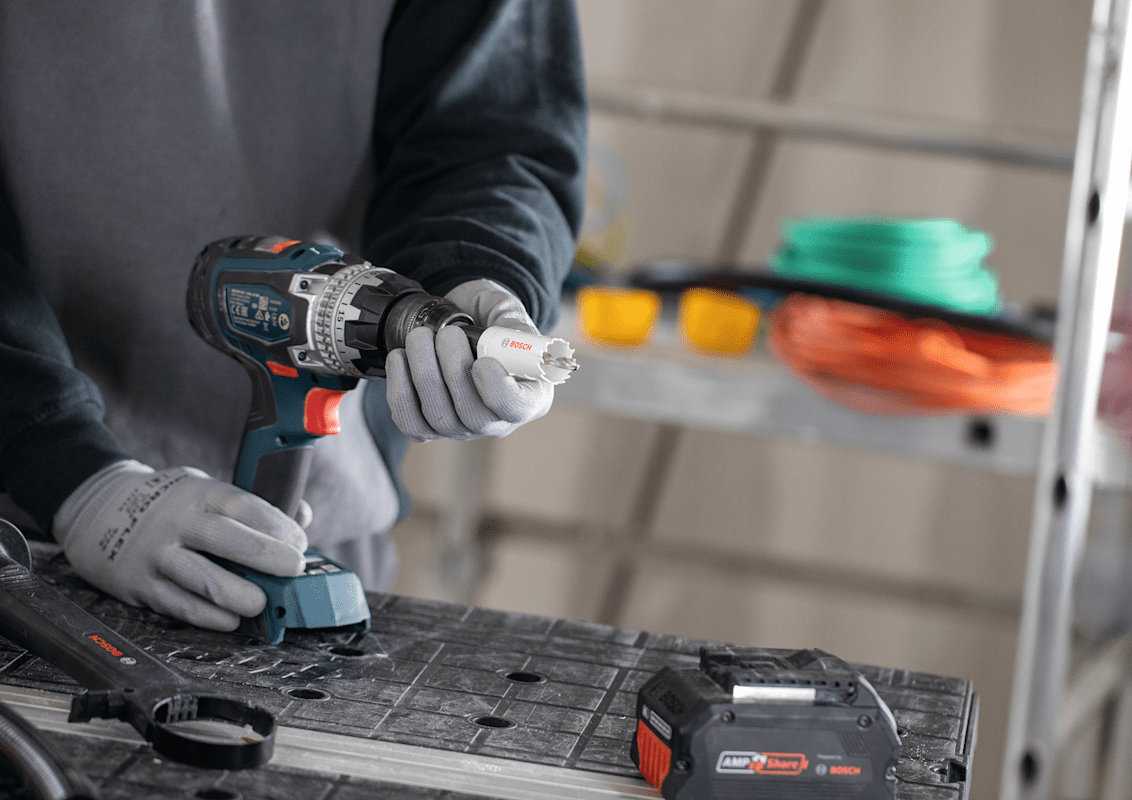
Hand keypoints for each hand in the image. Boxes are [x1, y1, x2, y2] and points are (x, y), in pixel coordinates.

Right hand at [54, 460, 307, 630]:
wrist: (98, 510)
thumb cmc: (169, 503)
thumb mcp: (205, 489)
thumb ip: (252, 504)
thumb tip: (302, 516)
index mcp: (200, 492)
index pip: (244, 506)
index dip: (277, 526)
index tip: (300, 543)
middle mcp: (177, 521)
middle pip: (226, 539)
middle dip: (266, 557)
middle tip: (294, 571)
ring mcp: (157, 554)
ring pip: (201, 579)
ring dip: (238, 595)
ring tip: (262, 604)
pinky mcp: (140, 585)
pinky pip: (179, 605)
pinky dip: (209, 617)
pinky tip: (232, 620)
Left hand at [386, 279, 553, 440]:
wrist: (458, 320)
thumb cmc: (487, 318)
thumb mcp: (506, 311)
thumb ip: (512, 325)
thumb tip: (508, 338)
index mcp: (530, 394)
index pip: (517, 409)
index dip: (498, 390)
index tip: (482, 360)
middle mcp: (497, 420)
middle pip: (475, 418)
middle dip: (455, 373)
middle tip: (447, 334)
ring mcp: (462, 428)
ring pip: (440, 419)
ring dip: (424, 374)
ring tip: (420, 336)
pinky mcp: (428, 428)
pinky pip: (410, 422)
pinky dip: (400, 389)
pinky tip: (399, 358)